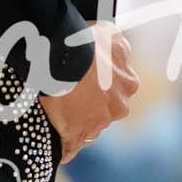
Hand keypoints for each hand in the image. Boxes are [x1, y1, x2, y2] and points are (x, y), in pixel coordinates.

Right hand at [42, 29, 138, 161]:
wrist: (62, 59)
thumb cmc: (85, 43)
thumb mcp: (111, 35)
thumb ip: (119, 49)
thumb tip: (119, 54)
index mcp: (128, 83)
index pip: (117, 91)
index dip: (100, 86)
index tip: (85, 81)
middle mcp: (117, 107)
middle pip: (104, 111)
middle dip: (90, 107)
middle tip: (68, 93)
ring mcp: (97, 125)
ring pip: (87, 128)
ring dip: (75, 122)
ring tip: (56, 110)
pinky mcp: (75, 137)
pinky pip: (69, 147)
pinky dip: (63, 145)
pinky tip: (54, 139)